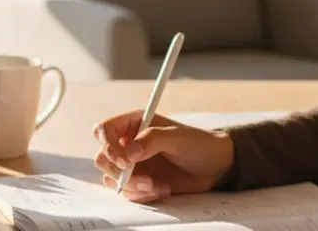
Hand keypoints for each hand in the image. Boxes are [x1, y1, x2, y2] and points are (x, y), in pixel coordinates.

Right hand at [93, 110, 235, 202]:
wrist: (214, 166)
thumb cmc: (199, 144)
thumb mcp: (179, 137)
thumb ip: (152, 139)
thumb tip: (130, 153)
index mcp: (134, 123)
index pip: (104, 130)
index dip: (108, 145)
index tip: (126, 162)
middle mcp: (128, 142)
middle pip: (103, 157)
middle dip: (120, 173)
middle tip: (145, 180)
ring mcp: (132, 164)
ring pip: (111, 178)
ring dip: (132, 186)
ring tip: (156, 186)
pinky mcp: (138, 181)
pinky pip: (126, 192)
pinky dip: (141, 195)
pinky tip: (162, 190)